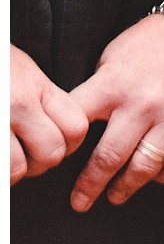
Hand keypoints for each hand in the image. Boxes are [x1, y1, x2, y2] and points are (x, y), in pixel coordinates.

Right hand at [10, 45, 89, 184]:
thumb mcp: (24, 71)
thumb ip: (45, 100)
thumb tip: (65, 134)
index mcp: (35, 87)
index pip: (76, 128)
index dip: (68, 143)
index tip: (54, 141)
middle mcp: (17, 106)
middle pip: (51, 155)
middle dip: (39, 162)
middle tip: (25, 153)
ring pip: (17, 172)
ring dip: (11, 171)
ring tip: (5, 154)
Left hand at [68, 13, 163, 209]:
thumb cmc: (155, 42)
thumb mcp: (115, 54)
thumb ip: (98, 88)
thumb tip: (78, 123)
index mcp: (116, 83)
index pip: (77, 123)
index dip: (63, 146)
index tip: (61, 159)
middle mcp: (144, 104)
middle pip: (108, 159)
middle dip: (89, 186)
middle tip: (80, 201)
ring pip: (142, 170)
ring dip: (123, 188)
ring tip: (115, 194)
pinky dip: (162, 176)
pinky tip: (153, 173)